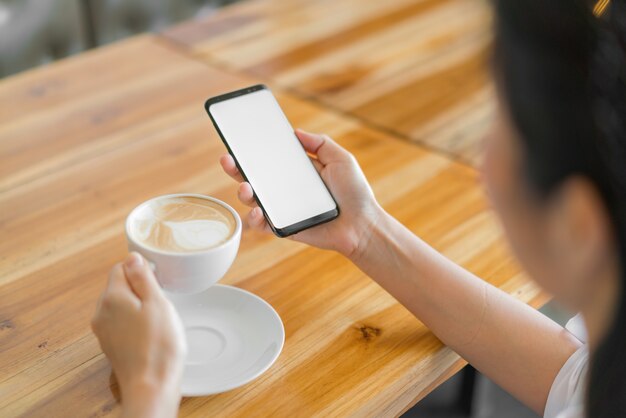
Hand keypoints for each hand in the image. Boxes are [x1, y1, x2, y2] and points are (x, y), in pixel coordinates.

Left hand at [91, 252, 185, 417]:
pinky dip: (135, 322)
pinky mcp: (110, 344)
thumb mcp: (158, 303)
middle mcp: (101, 312)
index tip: (158, 281)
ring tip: (157, 320)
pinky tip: (150, 334)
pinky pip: (121, 322)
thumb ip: (143, 278)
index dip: (141, 270)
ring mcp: (103, 330)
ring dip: (138, 306)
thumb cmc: (159, 345)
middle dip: (140, 289)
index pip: (120, 267)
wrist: (151, 386)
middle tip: (161, 302)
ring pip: (121, 305)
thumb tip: (133, 257)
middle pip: (119, 286)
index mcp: (112, 297)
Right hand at [220, 129, 382, 257]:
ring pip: (252, 200)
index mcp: (296, 172)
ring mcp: (282, 209)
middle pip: (253, 177)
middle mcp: (285, 189)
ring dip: (242, 192)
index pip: (268, 159)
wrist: (362, 224)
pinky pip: (263, 224)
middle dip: (235, 168)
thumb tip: (295, 132)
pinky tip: (258, 211)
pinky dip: (255, 218)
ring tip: (245, 188)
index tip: (238, 139)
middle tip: (227, 159)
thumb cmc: (355, 193)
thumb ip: (320, 143)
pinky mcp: (284, 228)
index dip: (252, 150)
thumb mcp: (340, 159)